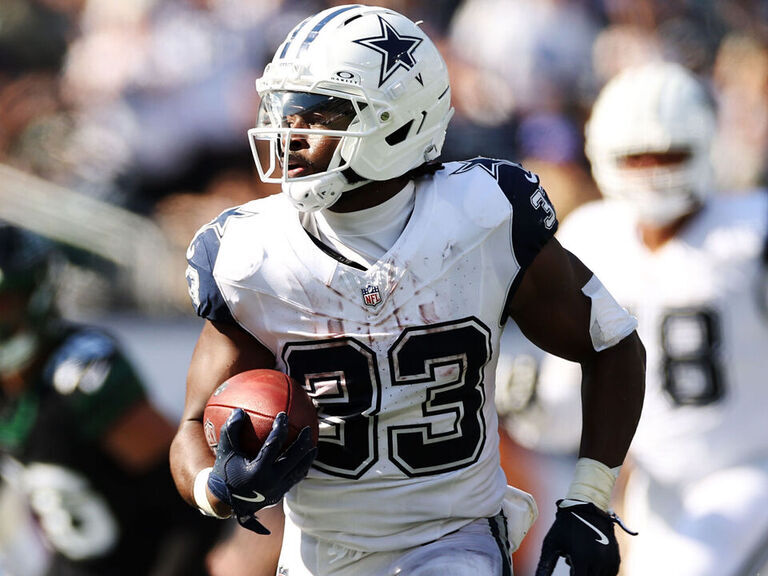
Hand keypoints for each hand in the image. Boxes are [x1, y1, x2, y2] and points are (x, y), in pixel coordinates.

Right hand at [207, 409, 316, 533]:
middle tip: (307, 428)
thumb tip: (239, 410)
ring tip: (313, 446)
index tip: (283, 415)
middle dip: (302, 442)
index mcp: (257, 471)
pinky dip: (301, 467)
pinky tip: (304, 459)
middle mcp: (270, 481)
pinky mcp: (279, 494)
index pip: (274, 445)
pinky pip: (295, 479)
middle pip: (293, 458)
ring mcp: (277, 490)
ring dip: (307, 457)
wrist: (223, 502)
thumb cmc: (224, 472)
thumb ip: (231, 430)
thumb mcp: (224, 451)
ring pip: (298, 471)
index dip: (280, 428)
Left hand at [535, 499, 632, 575]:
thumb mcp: (551, 545)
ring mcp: (609, 560)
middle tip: (572, 561)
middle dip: (579, 573)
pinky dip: (599, 572)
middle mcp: (598, 561)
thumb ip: (544, 567)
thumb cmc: (564, 526)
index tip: (569, 569)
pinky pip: (609, 574)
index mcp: (581, 559)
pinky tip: (589, 560)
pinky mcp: (616, 558)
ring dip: (589, 573)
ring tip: (580, 559)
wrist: (584, 507)